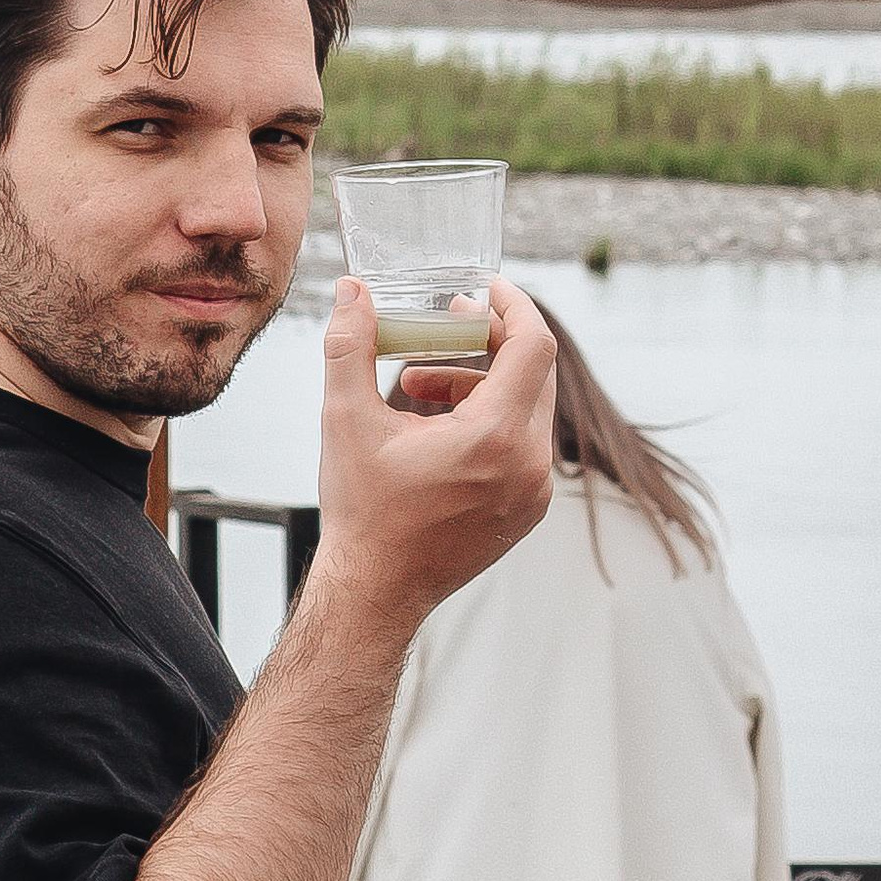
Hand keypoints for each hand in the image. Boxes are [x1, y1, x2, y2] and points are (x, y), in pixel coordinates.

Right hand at [309, 275, 557, 644]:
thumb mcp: (346, 420)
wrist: (374, 592)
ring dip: (480, 383)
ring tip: (418, 386)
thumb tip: (352, 290)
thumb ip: (351, 346)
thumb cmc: (363, 512)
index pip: (534, 346)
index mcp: (494, 437)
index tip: (487, 288)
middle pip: (534, 374)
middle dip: (490, 342)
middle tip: (448, 324)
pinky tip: (436, 426)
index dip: (514, 306)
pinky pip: (523, 445)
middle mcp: (529, 464)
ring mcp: (534, 492)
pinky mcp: (528, 510)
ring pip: (526, 409)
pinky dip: (489, 421)